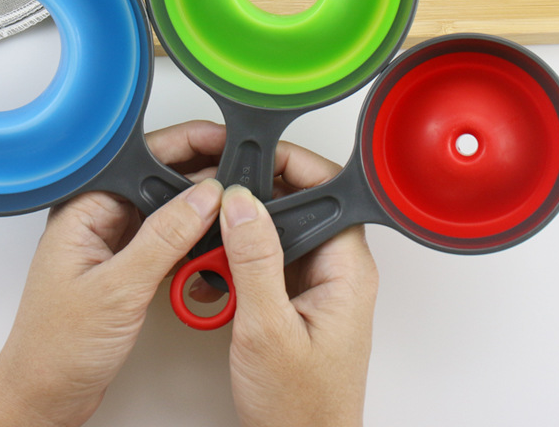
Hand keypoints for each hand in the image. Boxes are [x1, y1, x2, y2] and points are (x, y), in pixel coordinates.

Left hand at [0, 121, 225, 426]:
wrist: (45, 396)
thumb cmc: (56, 347)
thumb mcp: (118, 288)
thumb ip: (164, 237)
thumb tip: (204, 196)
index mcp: (84, 208)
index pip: (143, 160)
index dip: (187, 147)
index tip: (225, 144)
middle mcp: (98, 218)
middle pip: (158, 180)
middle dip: (201, 176)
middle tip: (240, 178)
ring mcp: (112, 242)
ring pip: (166, 210)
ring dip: (198, 210)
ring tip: (232, 208)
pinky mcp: (125, 265)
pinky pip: (165, 239)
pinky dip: (190, 239)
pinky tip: (212, 241)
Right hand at [220, 143, 378, 426]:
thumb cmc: (300, 409)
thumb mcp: (268, 330)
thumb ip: (254, 260)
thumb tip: (241, 203)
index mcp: (346, 269)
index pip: (324, 189)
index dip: (288, 164)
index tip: (249, 156)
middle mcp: (336, 270)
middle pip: (299, 202)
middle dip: (256, 191)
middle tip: (220, 186)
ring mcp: (316, 283)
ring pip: (280, 228)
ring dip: (244, 224)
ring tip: (212, 222)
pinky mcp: (296, 297)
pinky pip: (269, 257)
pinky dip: (240, 253)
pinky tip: (216, 259)